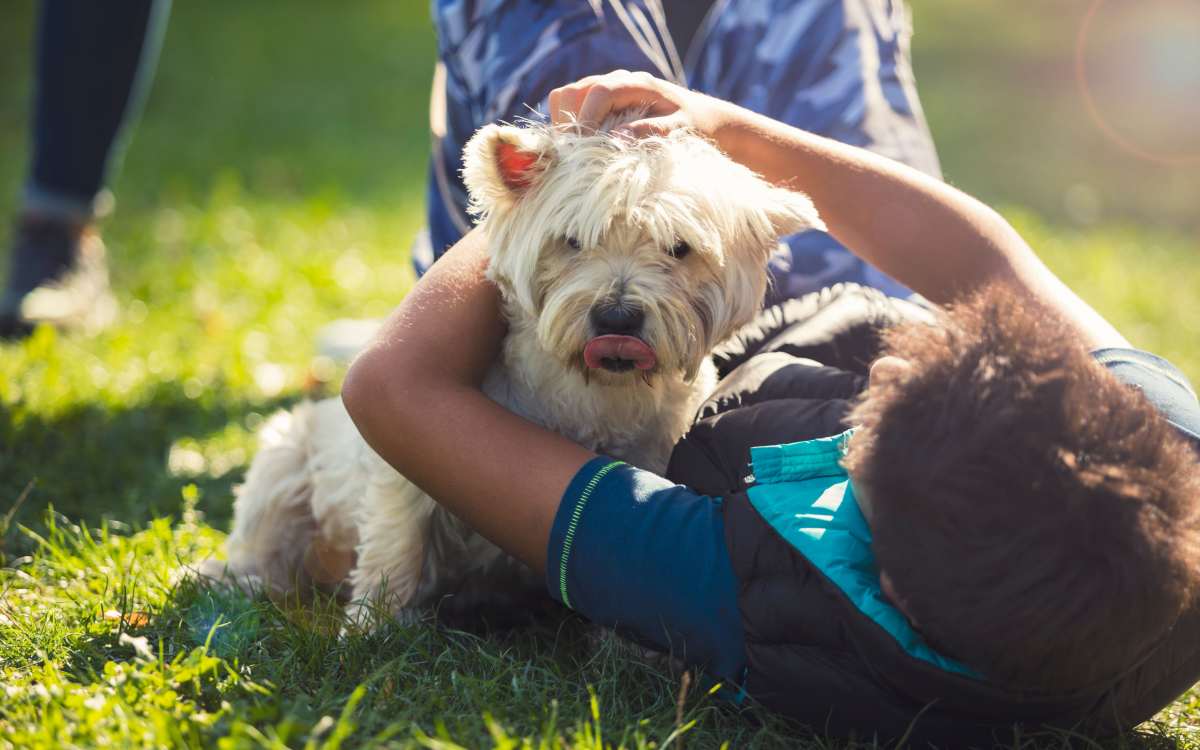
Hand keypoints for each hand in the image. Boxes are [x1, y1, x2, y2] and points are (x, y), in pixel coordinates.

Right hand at [547, 70, 729, 138]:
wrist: (702, 118)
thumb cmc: (694, 125)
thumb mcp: (679, 130)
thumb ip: (650, 131)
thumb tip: (616, 139)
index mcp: (635, 83)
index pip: (597, 93)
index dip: (584, 121)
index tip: (581, 150)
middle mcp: (615, 81)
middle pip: (571, 93)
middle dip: (568, 124)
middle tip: (575, 157)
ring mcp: (604, 90)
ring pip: (564, 99)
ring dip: (564, 125)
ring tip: (576, 153)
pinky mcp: (598, 103)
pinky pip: (569, 108)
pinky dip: (567, 126)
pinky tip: (581, 148)